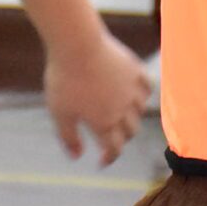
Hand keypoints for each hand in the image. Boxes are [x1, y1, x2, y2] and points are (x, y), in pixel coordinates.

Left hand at [43, 29, 150, 166]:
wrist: (77, 44)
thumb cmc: (64, 79)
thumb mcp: (59, 113)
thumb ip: (68, 137)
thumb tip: (77, 157)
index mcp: (104, 123)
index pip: (114, 148)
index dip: (109, 158)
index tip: (101, 161)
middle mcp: (123, 110)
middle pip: (131, 132)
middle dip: (122, 138)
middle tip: (111, 136)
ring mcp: (132, 89)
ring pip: (141, 111)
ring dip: (133, 117)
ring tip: (122, 114)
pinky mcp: (135, 69)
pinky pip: (147, 87)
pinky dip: (143, 94)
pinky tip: (135, 93)